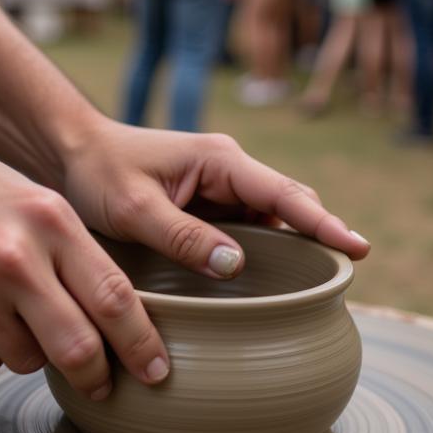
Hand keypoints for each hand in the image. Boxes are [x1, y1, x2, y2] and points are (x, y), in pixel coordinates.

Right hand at [0, 126, 168, 397]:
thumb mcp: (26, 197)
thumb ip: (70, 250)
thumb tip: (116, 313)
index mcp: (47, 220)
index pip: (114, 297)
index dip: (142, 344)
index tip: (157, 371)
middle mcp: (11, 260)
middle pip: (78, 348)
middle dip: (98, 377)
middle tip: (105, 386)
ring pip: (25, 360)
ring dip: (28, 348)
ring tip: (1, 305)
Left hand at [62, 121, 369, 279]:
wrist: (74, 153)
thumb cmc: (100, 173)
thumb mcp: (135, 208)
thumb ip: (183, 236)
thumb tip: (238, 265)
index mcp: (221, 160)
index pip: (284, 194)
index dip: (323, 223)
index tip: (358, 248)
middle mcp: (229, 170)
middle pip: (290, 203)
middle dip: (322, 231)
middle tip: (350, 269)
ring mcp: (221, 188)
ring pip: (273, 217)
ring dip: (297, 242)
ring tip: (324, 279)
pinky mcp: (209, 205)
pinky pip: (249, 227)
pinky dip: (267, 248)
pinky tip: (275, 277)